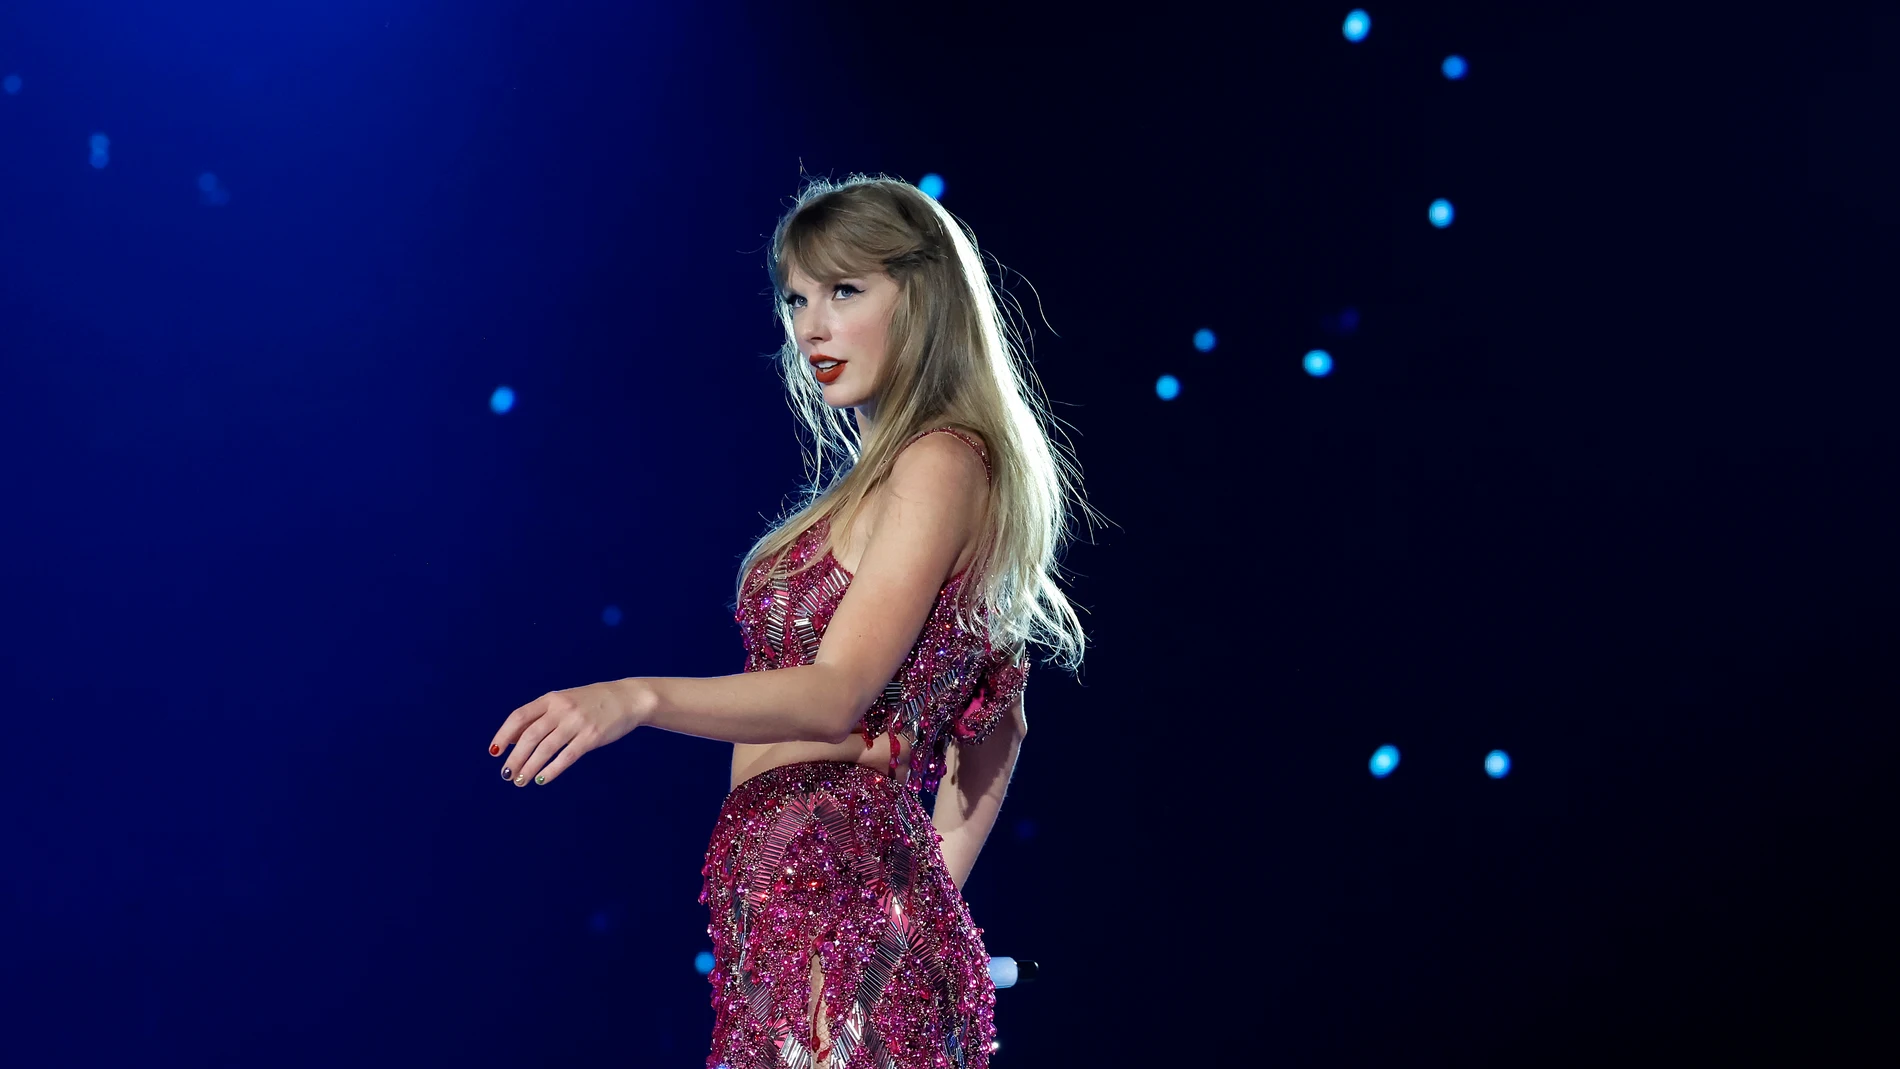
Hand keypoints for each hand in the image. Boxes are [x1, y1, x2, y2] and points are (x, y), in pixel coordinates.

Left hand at [489, 679, 647, 786]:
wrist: (628, 698)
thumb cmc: (593, 702)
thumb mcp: (564, 701)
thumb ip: (541, 717)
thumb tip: (513, 739)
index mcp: (551, 699)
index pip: (519, 717)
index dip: (504, 735)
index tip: (495, 752)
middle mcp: (561, 709)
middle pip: (530, 736)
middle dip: (515, 758)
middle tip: (507, 774)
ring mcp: (577, 723)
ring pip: (546, 749)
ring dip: (530, 767)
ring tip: (521, 781)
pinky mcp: (591, 737)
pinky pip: (566, 757)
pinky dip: (551, 770)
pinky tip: (542, 779)